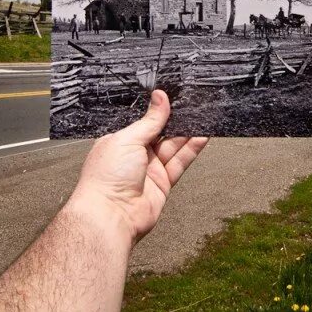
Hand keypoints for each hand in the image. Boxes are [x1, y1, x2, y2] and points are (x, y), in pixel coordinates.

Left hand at [68, 90, 208, 243]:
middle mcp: (134, 155)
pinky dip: (191, 150)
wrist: (112, 214)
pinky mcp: (163, 183)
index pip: (143, 122)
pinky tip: (202, 137)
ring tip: (202, 117)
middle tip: (192, 106)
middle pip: (160, 134)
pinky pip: (179, 163)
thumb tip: (160, 97)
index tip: (174, 98)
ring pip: (172, 147)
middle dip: (176, 121)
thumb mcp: (129, 138)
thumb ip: (150, 120)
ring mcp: (149, 170)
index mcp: (120, 141)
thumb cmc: (108, 176)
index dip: (158, 111)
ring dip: (187, 134)